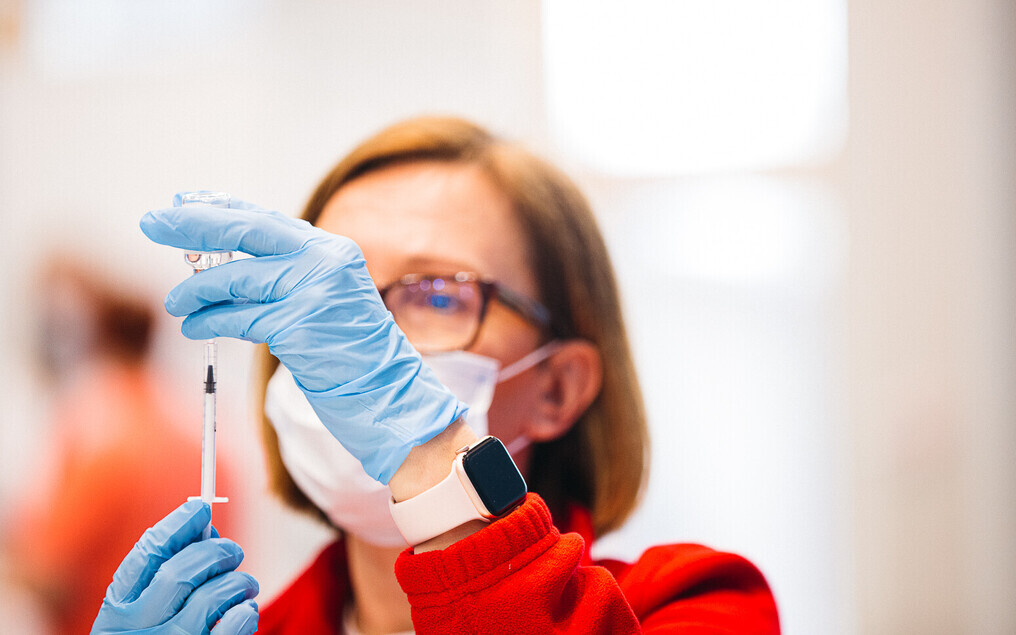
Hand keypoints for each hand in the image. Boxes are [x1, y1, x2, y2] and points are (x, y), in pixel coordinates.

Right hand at [91, 500, 257, 634]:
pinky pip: (230, 629)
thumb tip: (204, 526)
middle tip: (234, 551)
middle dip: (215, 552)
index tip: (201, 508)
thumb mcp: (140, 612)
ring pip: (211, 598)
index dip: (177, 525)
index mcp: (117, 609)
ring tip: (245, 585)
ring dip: (238, 582)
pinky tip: (246, 609)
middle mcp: (137, 629)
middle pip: (181, 572)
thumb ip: (164, 573)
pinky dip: (245, 613)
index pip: (146, 553)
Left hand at [140, 200, 466, 483]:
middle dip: (194, 225)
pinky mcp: (299, 324)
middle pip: (245, 231)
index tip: (182, 204)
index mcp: (331, 250)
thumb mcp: (324, 302)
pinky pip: (239, 317)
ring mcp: (313, 290)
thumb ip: (285, 277)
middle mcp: (325, 260)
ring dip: (196, 290)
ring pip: (236, 277)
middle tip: (153, 222)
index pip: (264, 218)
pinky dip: (209, 322)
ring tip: (178, 302)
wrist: (391, 396)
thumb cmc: (353, 355)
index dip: (219, 208)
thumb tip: (219, 264)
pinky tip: (193, 327)